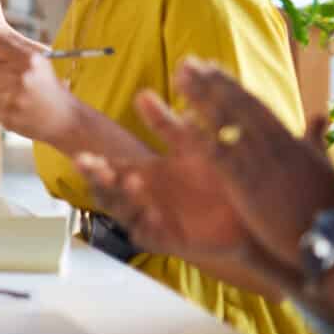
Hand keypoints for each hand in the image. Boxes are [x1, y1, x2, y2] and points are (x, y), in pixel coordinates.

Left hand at [0, 32, 78, 143]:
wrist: (67, 121)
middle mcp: (20, 77)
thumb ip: (4, 57)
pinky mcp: (8, 116)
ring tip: (19, 97)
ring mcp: (14, 98)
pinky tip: (17, 108)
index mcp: (29, 59)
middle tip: (15, 83)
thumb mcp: (37, 65)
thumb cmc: (49, 89)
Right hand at [76, 91, 269, 268]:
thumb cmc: (218, 179)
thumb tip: (142, 93)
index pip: (107, 169)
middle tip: (98, 170)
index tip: (83, 156)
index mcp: (142, 173)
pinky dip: (147, 226)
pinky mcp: (170, 240)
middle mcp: (142, 197)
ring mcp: (153, 219)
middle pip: (106, 193)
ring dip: (123, 200)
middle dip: (98, 182)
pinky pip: (150, 237)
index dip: (92, 165)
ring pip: (123, 214)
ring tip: (132, 182)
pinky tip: (153, 213)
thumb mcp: (190, 146)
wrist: (250, 213)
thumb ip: (165, 124)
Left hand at [173, 58, 333, 261]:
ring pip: (224, 122)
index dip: (230, 84)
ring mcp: (258, 163)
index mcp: (290, 139)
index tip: (211, 67)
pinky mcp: (246, 185)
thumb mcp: (326, 167)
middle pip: (235, 105)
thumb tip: (320, 116)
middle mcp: (272, 145)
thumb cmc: (328, 205)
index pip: (255, 104)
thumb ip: (316, 140)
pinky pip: (219, 155)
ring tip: (180, 77)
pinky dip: (202, 135)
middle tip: (188, 62)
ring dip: (200, 97)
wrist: (326, 239)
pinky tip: (182, 119)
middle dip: (210, 82)